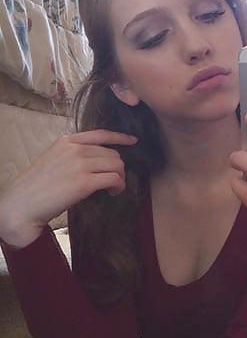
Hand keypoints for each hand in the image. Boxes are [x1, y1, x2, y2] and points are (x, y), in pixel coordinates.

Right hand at [0, 130, 137, 247]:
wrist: (23, 204)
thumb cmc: (37, 186)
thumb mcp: (53, 159)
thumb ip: (73, 154)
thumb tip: (98, 160)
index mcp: (67, 141)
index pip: (100, 134)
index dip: (120, 137)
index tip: (133, 141)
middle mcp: (75, 149)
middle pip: (112, 153)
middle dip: (118, 167)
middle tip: (114, 181)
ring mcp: (80, 164)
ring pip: (117, 165)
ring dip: (120, 177)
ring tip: (113, 188)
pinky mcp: (85, 182)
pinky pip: (114, 178)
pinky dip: (119, 186)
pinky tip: (113, 192)